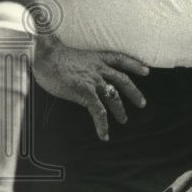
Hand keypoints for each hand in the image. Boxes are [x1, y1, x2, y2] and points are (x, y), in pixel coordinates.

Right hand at [33, 36, 149, 140]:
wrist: (45, 56)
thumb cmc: (53, 56)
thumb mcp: (74, 57)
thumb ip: (83, 66)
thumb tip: (82, 74)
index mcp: (97, 58)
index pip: (121, 60)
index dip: (135, 65)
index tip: (146, 70)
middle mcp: (99, 69)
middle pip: (123, 80)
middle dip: (134, 92)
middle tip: (142, 104)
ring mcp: (93, 81)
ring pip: (113, 97)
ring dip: (120, 110)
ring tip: (124, 120)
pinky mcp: (85, 92)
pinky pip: (98, 111)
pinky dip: (102, 124)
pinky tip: (105, 135)